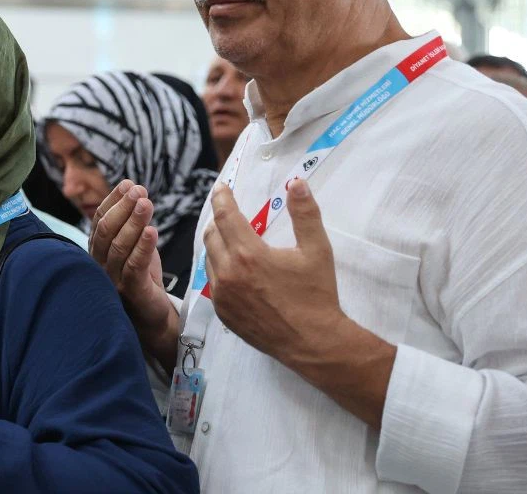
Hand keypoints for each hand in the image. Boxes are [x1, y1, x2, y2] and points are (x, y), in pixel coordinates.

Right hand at [90, 180, 174, 332]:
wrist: (151, 317)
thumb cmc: (142, 277)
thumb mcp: (133, 245)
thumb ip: (130, 223)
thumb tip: (134, 188)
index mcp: (98, 250)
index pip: (100, 220)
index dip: (113, 200)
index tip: (128, 184)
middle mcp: (100, 264)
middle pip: (106, 231)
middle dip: (123, 207)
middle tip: (139, 191)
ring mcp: (113, 279)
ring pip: (119, 246)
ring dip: (133, 222)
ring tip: (146, 203)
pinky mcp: (130, 292)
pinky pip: (134, 266)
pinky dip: (143, 247)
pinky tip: (152, 231)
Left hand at [204, 180, 344, 359]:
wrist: (313, 342)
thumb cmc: (316, 295)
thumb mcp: (317, 250)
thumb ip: (305, 214)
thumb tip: (296, 183)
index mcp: (248, 254)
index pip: (225, 216)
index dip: (222, 198)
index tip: (221, 187)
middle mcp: (228, 272)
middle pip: (211, 235)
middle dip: (218, 220)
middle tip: (229, 213)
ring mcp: (222, 295)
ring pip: (209, 259)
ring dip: (217, 245)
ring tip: (232, 240)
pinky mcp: (222, 312)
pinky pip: (213, 282)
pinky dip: (219, 269)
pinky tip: (234, 269)